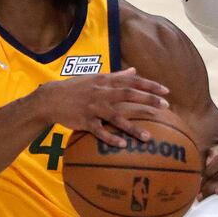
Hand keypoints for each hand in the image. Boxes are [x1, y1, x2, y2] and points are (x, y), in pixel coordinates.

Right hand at [38, 67, 169, 146]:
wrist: (51, 98)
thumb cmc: (76, 88)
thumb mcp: (96, 78)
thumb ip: (116, 75)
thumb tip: (134, 70)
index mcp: (105, 81)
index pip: (132, 81)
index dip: (149, 85)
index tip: (166, 91)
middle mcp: (101, 93)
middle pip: (128, 95)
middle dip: (147, 100)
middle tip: (165, 107)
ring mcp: (93, 107)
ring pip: (116, 117)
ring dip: (132, 127)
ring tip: (148, 137)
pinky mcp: (84, 121)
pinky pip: (99, 131)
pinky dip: (111, 138)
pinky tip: (123, 146)